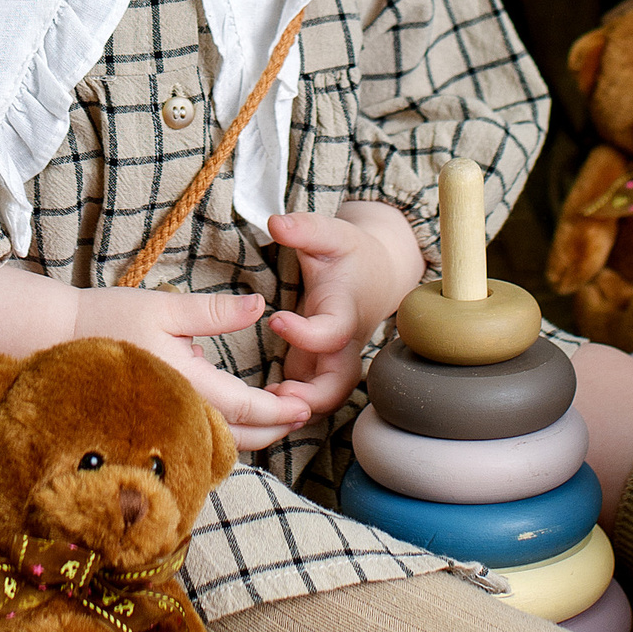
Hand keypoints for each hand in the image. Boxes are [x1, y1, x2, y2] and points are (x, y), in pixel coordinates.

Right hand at [68, 282, 311, 437]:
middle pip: (236, 435)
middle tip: (302, 413)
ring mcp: (163, 422)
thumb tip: (260, 306)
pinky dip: (225, 432)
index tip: (305, 405)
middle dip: (274, 428)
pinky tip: (238, 416)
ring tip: (278, 415)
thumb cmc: (110, 316)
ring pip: (217, 441)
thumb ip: (215, 311)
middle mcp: (176, 410)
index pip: (243, 407)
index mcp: (184, 382)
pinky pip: (197, 437)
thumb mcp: (166, 307)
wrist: (59, 337)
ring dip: (252, 433)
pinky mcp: (153, 422)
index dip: (278, 411)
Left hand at [265, 203, 424, 422]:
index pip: (332, 334)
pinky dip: (289, 406)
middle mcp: (342, 343)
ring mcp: (331, 359)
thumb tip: (276, 222)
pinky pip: (308, 396)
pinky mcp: (316, 366)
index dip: (306, 334)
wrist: (374, 275)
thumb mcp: (331, 234)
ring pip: (325, 399)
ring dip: (299, 409)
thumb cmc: (350, 254)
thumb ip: (305, 229)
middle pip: (339, 385)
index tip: (276, 319)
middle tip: (278, 397)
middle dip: (313, 399)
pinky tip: (259, 407)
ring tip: (263, 408)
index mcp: (344, 312)